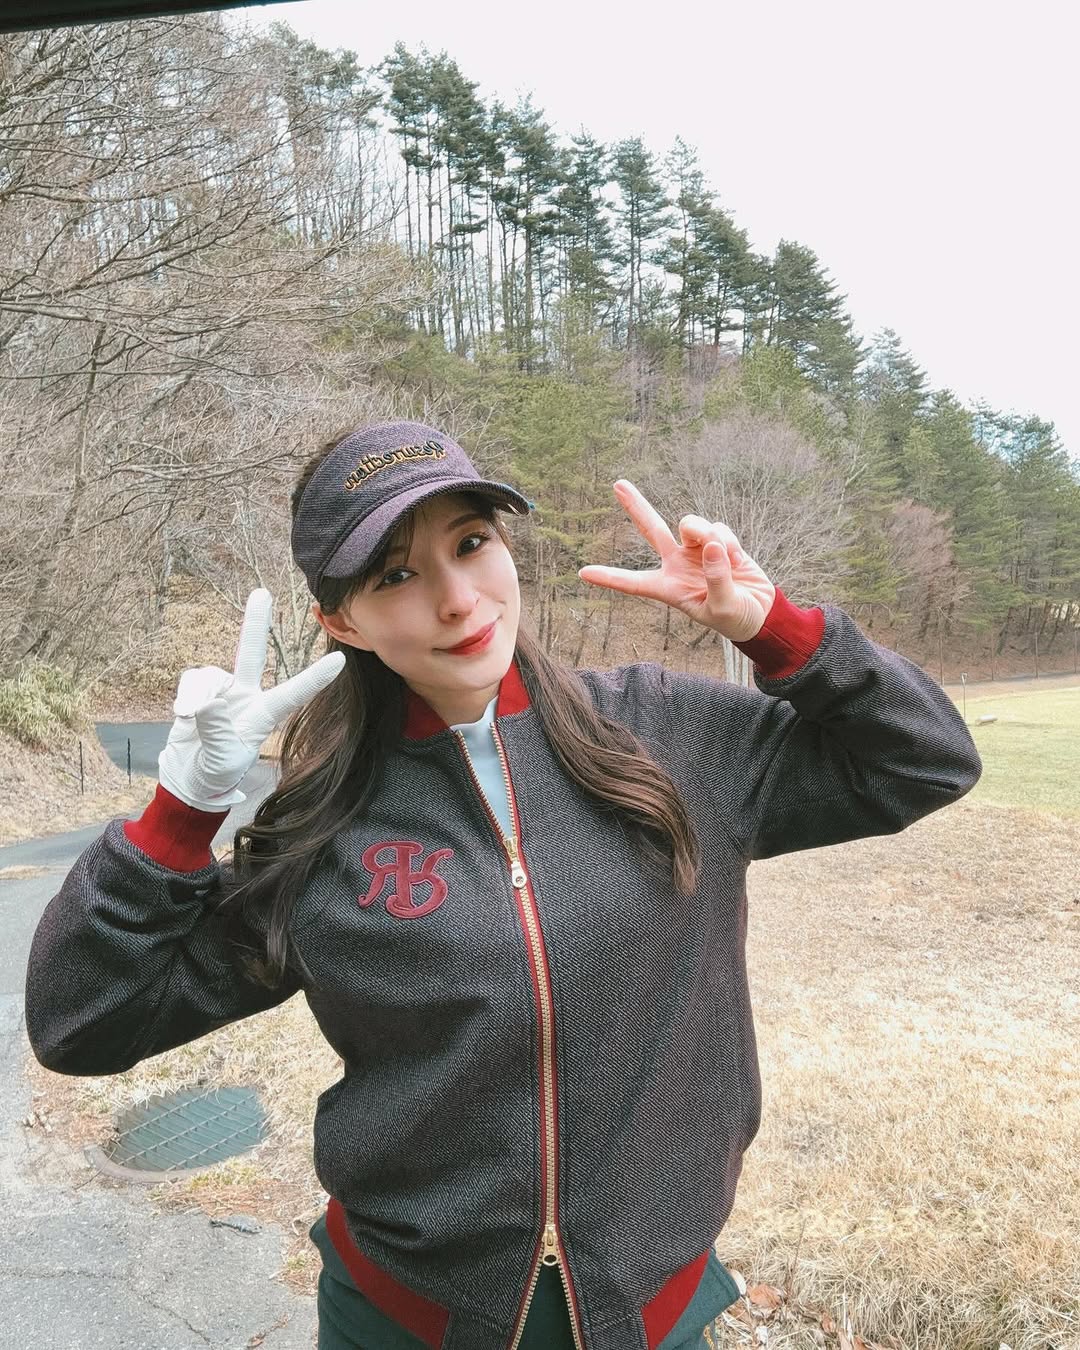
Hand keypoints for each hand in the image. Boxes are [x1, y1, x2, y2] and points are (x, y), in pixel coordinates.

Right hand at [158, 589, 345, 812]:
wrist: (189, 776)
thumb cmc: (216, 771)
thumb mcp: (222, 760)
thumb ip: (216, 731)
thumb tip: (208, 702)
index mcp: (263, 715)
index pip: (293, 695)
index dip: (315, 679)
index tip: (340, 660)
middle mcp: (246, 696)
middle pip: (252, 653)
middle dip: (255, 623)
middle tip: (262, 593)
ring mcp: (222, 691)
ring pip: (211, 676)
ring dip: (199, 694)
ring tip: (190, 716)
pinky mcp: (198, 691)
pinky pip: (192, 682)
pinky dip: (186, 695)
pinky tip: (182, 714)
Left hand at [578, 480, 775, 641]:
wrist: (760, 611)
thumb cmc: (735, 618)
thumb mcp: (724, 608)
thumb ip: (717, 579)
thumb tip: (709, 544)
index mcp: (669, 588)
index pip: (634, 583)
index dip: (610, 578)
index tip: (583, 573)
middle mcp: (677, 564)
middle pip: (652, 529)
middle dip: (636, 506)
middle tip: (617, 484)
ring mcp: (696, 549)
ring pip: (691, 524)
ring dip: (705, 532)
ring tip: (724, 555)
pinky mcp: (717, 540)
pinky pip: (717, 529)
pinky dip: (728, 541)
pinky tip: (736, 558)